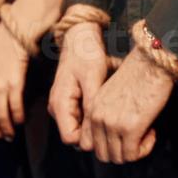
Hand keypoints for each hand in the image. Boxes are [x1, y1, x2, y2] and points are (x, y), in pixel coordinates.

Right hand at [49, 23, 108, 145]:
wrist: (80, 38)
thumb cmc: (86, 54)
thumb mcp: (92, 77)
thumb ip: (91, 105)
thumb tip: (93, 134)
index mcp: (60, 104)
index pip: (71, 139)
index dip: (90, 139)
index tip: (111, 131)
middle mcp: (59, 109)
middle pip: (77, 137)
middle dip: (96, 136)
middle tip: (118, 125)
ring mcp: (64, 106)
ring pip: (81, 129)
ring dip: (97, 127)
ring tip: (116, 117)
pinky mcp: (72, 103)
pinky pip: (83, 119)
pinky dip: (96, 118)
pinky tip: (110, 110)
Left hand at [81, 44, 172, 163]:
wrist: (151, 62)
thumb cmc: (138, 75)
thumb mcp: (112, 94)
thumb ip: (107, 112)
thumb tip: (116, 135)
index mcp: (92, 110)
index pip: (90, 144)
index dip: (110, 145)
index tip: (124, 134)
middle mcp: (98, 119)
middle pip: (104, 155)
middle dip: (122, 152)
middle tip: (137, 138)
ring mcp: (112, 124)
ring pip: (118, 158)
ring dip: (134, 151)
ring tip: (146, 133)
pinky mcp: (130, 128)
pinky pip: (133, 154)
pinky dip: (144, 149)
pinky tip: (152, 132)